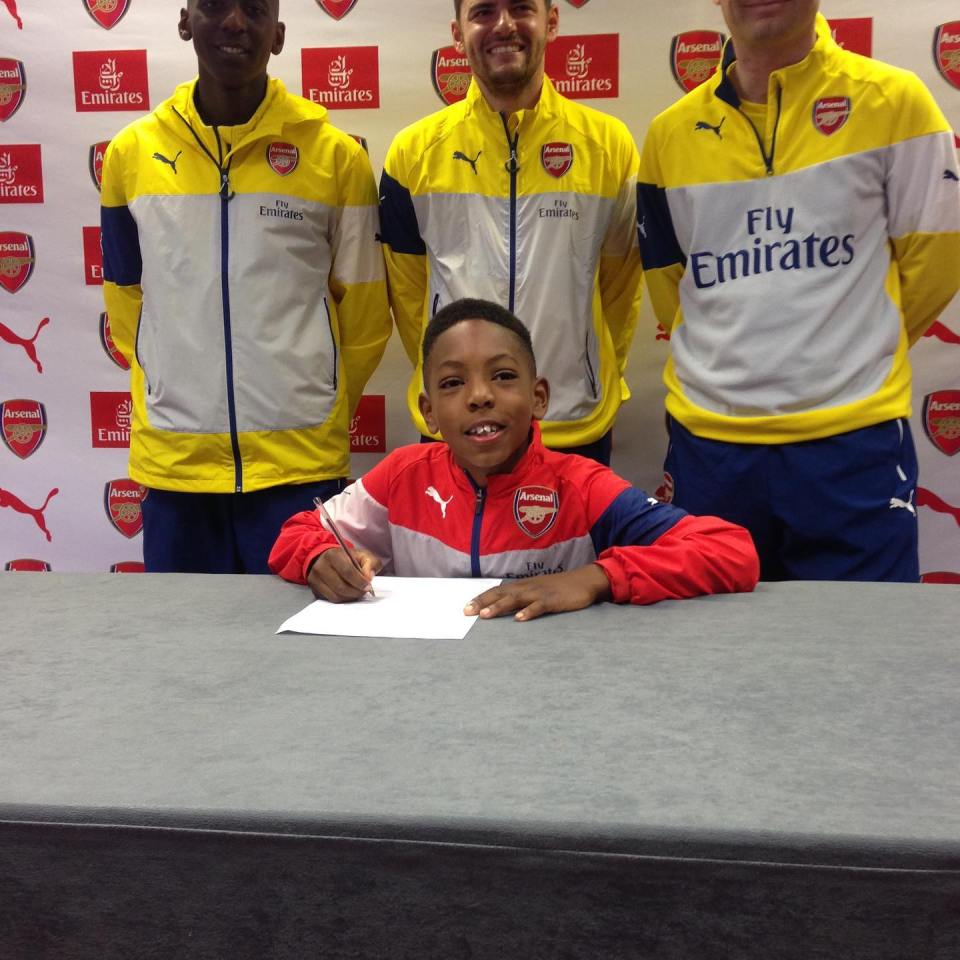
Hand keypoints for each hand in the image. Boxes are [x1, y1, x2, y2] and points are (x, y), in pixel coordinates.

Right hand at [307, 548, 380, 602]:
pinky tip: (349, 593)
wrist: (328, 558)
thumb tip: (368, 577)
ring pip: (336, 595)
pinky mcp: (315, 589)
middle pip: (341, 586)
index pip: (347, 571)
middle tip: (364, 590)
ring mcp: (316, 579)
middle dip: (356, 591)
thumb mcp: (362, 555)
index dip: (359, 581)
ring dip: (350, 596)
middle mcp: (321, 567)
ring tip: (357, 591)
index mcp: (333, 555)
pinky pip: (331, 599)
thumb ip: (370, 563)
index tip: (368, 586)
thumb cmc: (346, 557)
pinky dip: (343, 599)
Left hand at [464, 564, 611, 621]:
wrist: (585, 580)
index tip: (466, 608)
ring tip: (485, 615)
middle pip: (501, 594)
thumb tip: (505, 607)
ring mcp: (540, 593)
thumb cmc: (560, 588)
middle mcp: (528, 587)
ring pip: (516, 599)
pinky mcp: (553, 600)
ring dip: (499, 606)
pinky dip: (528, 612)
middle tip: (466, 612)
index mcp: (523, 586)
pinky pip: (539, 606)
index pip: (497, 591)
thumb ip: (522, 598)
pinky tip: (519, 619)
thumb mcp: (538, 590)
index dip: (481, 598)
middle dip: (483, 602)